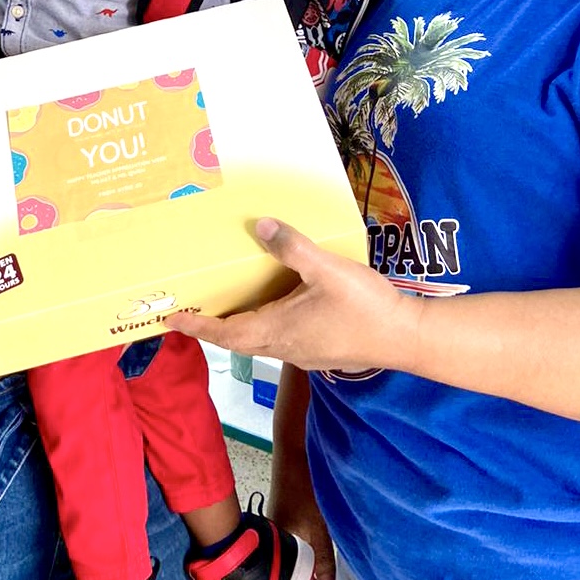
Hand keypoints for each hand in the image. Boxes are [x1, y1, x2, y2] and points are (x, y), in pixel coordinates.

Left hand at [164, 217, 416, 373]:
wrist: (407, 338)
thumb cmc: (365, 307)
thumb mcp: (326, 269)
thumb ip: (293, 248)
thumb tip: (260, 227)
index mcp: (278, 329)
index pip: (225, 333)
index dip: (197, 326)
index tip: (172, 318)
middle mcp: (285, 347)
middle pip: (239, 340)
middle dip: (214, 326)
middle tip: (193, 309)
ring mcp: (304, 353)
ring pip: (261, 341)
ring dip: (241, 326)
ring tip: (230, 304)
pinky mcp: (322, 352)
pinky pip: (283, 339)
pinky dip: (267, 325)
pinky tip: (279, 306)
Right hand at [269, 471, 334, 579]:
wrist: (295, 449)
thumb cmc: (306, 486)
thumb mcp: (319, 526)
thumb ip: (323, 561)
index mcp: (277, 543)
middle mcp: (273, 536)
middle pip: (286, 569)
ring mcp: (277, 524)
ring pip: (289, 556)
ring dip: (303, 567)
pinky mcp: (283, 513)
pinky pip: (290, 542)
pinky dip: (301, 552)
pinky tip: (313, 553)